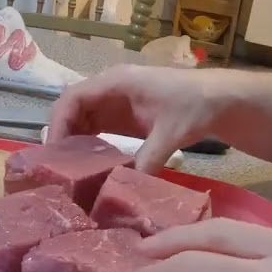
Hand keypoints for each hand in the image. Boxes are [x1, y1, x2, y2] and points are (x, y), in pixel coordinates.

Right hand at [49, 65, 232, 172]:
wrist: (218, 100)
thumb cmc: (195, 106)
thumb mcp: (171, 134)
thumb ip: (148, 160)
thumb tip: (126, 189)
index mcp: (116, 82)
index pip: (72, 98)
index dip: (58, 123)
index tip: (54, 153)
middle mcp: (109, 89)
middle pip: (70, 109)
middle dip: (60, 136)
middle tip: (55, 169)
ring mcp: (114, 102)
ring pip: (79, 120)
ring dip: (71, 143)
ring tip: (65, 173)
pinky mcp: (121, 117)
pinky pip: (93, 129)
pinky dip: (85, 146)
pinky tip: (84, 168)